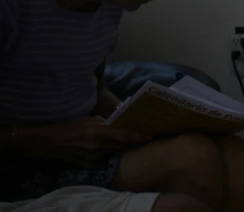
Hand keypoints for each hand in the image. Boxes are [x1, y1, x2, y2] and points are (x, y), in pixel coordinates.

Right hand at [34, 116, 150, 166]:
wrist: (51, 142)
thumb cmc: (72, 126)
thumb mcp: (90, 120)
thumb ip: (107, 123)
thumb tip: (121, 123)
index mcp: (98, 132)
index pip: (123, 136)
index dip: (137, 137)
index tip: (150, 136)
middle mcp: (98, 146)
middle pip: (121, 145)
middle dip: (132, 140)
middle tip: (144, 135)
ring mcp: (94, 158)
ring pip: (114, 151)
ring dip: (119, 146)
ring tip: (122, 138)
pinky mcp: (90, 165)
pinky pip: (105, 157)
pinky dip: (108, 151)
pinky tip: (105, 146)